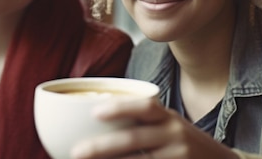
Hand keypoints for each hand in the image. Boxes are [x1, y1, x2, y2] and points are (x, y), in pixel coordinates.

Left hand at [70, 97, 239, 158]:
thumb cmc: (184, 144)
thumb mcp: (169, 126)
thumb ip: (144, 122)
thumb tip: (97, 118)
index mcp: (168, 118)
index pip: (145, 107)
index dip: (120, 108)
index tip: (95, 112)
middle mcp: (174, 135)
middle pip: (134, 139)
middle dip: (102, 146)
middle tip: (76, 151)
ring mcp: (177, 156)